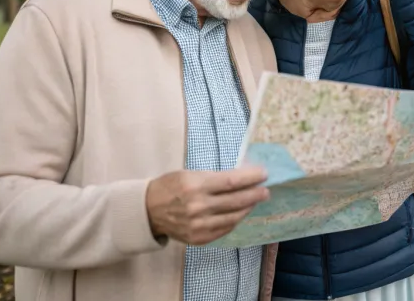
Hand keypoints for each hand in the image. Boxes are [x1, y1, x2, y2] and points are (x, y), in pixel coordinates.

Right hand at [145, 167, 268, 245]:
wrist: (148, 211)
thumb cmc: (170, 187)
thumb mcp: (190, 174)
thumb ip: (215, 178)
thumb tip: (242, 177)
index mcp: (196, 186)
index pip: (231, 182)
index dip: (251, 178)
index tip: (264, 174)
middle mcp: (198, 207)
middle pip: (236, 201)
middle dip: (254, 194)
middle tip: (265, 190)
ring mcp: (199, 226)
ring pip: (233, 218)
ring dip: (247, 208)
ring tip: (255, 201)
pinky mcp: (199, 239)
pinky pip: (224, 230)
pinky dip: (235, 221)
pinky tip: (240, 213)